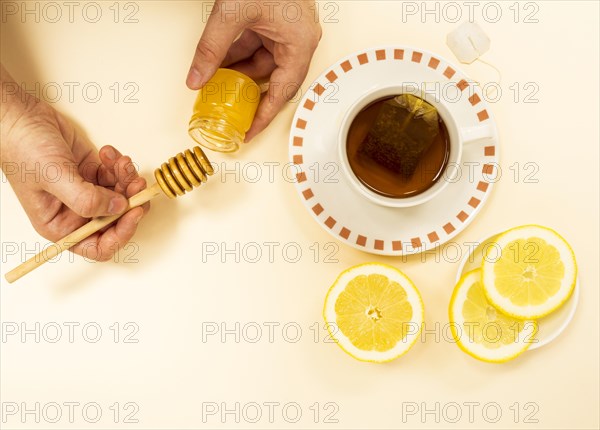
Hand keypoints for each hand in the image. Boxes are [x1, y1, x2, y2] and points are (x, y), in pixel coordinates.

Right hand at [1, 67, 148, 261]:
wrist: (21, 116)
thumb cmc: (23, 148)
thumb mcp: (54, 177)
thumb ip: (87, 199)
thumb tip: (119, 208)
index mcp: (60, 226)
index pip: (98, 246)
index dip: (121, 233)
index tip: (134, 212)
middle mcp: (75, 212)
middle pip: (117, 220)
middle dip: (130, 201)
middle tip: (137, 184)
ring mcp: (87, 192)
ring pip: (122, 196)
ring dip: (126, 179)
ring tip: (120, 162)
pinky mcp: (94, 173)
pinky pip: (117, 176)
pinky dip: (119, 166)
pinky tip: (108, 153)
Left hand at [186, 0, 321, 140]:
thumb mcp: (232, 14)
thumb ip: (212, 48)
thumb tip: (197, 78)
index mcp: (300, 43)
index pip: (282, 92)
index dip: (264, 116)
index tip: (249, 132)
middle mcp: (298, 39)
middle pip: (272, 78)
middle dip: (247, 92)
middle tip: (228, 111)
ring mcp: (288, 30)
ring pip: (262, 61)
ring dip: (238, 71)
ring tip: (217, 84)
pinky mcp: (276, 20)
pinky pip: (257, 45)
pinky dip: (238, 53)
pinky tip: (220, 61)